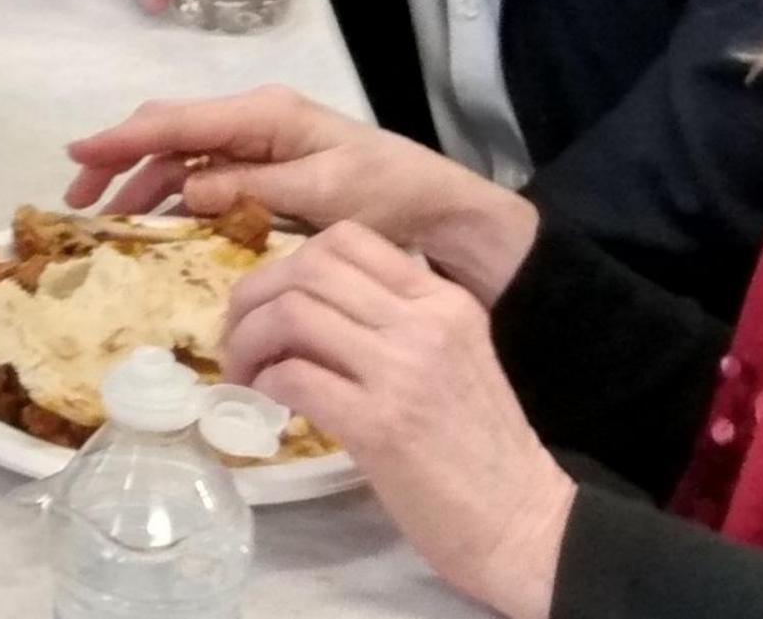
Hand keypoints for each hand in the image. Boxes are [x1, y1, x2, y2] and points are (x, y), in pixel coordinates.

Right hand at [61, 85, 536, 298]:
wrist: (444, 213)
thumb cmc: (390, 196)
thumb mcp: (322, 196)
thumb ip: (249, 187)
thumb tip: (184, 187)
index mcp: (265, 114)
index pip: (176, 121)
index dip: (121, 139)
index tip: (75, 155)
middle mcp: (255, 120)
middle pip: (168, 130)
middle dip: (118, 158)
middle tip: (79, 200)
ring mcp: (259, 143)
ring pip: (180, 153)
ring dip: (140, 180)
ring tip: (108, 217)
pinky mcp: (266, 168)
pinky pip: (204, 173)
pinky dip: (171, 193)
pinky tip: (153, 218)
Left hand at [222, 222, 574, 618]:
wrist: (523, 522)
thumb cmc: (480, 447)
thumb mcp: (452, 358)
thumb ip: (396, 324)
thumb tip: (308, 308)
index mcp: (444, 300)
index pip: (348, 239)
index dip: (290, 262)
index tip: (271, 299)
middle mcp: (423, 322)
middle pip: (308, 268)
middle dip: (255, 295)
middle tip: (239, 334)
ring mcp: (402, 370)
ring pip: (291, 314)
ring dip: (249, 341)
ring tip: (244, 372)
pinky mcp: (379, 425)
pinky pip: (293, 377)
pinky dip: (263, 384)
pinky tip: (264, 403)